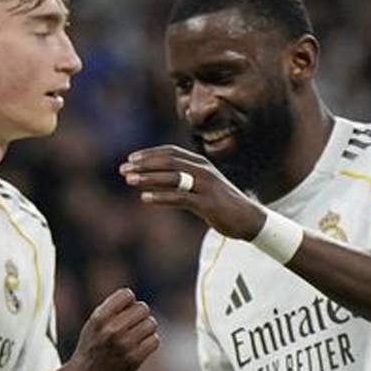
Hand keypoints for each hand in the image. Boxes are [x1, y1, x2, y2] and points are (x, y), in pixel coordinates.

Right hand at [66, 288, 158, 370]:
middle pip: (143, 308)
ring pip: (151, 324)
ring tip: (136, 337)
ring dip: (146, 329)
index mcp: (99, 318)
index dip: (129, 302)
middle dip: (140, 316)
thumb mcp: (92, 324)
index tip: (123, 313)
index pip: (127, 295)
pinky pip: (154, 340)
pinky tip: (140, 347)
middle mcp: (111, 329)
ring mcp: (123, 345)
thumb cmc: (90, 349)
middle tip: (132, 327)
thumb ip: (110, 309)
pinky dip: (150, 342)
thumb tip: (134, 300)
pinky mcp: (134, 359)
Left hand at [119, 145, 267, 239]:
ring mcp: (206, 186)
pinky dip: (161, 197)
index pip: (172, 152)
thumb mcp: (202, 186)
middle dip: (144, 164)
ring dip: (148, 177)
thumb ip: (183, 179)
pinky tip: (145, 198)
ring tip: (129, 180)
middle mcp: (204, 170)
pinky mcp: (207, 204)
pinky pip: (180, 198)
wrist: (247, 218)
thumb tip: (155, 178)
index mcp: (201, 163)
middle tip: (123, 169)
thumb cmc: (221, 202)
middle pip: (169, 161)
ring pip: (173, 177)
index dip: (150, 154)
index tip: (131, 159)